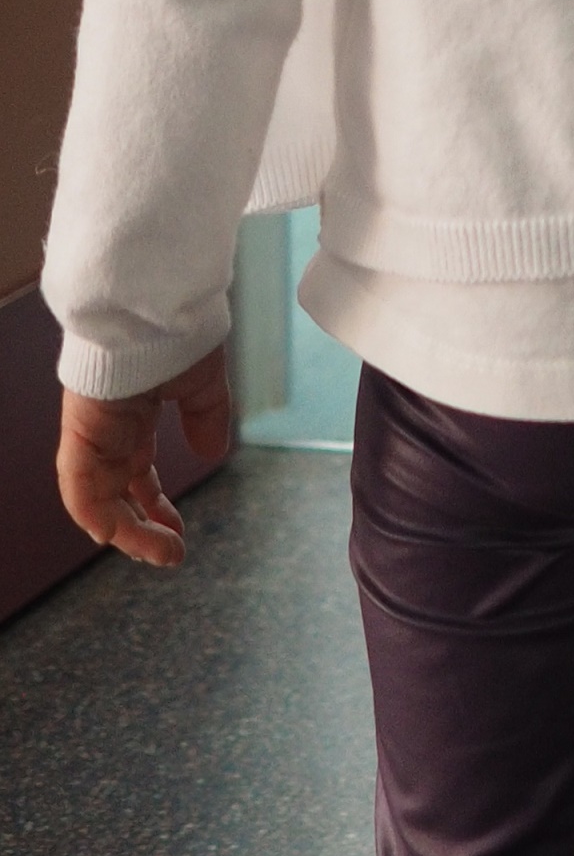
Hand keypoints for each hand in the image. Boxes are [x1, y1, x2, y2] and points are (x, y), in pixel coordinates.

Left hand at [57, 347, 232, 568]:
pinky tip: (114, 535)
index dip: (154, 506)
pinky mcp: (81, 430)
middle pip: (116, 494)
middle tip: (171, 553)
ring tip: (160, 553)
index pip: (136, 475)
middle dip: (142, 528)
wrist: (155, 303)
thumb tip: (211, 453)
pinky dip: (93, 514)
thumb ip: (206, 417)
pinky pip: (79, 486)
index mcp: (134, 418)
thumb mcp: (202, 382)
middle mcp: (108, 431)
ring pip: (96, 499)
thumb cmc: (178, 332)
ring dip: (125, 531)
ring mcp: (92, 432)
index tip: (177, 532)